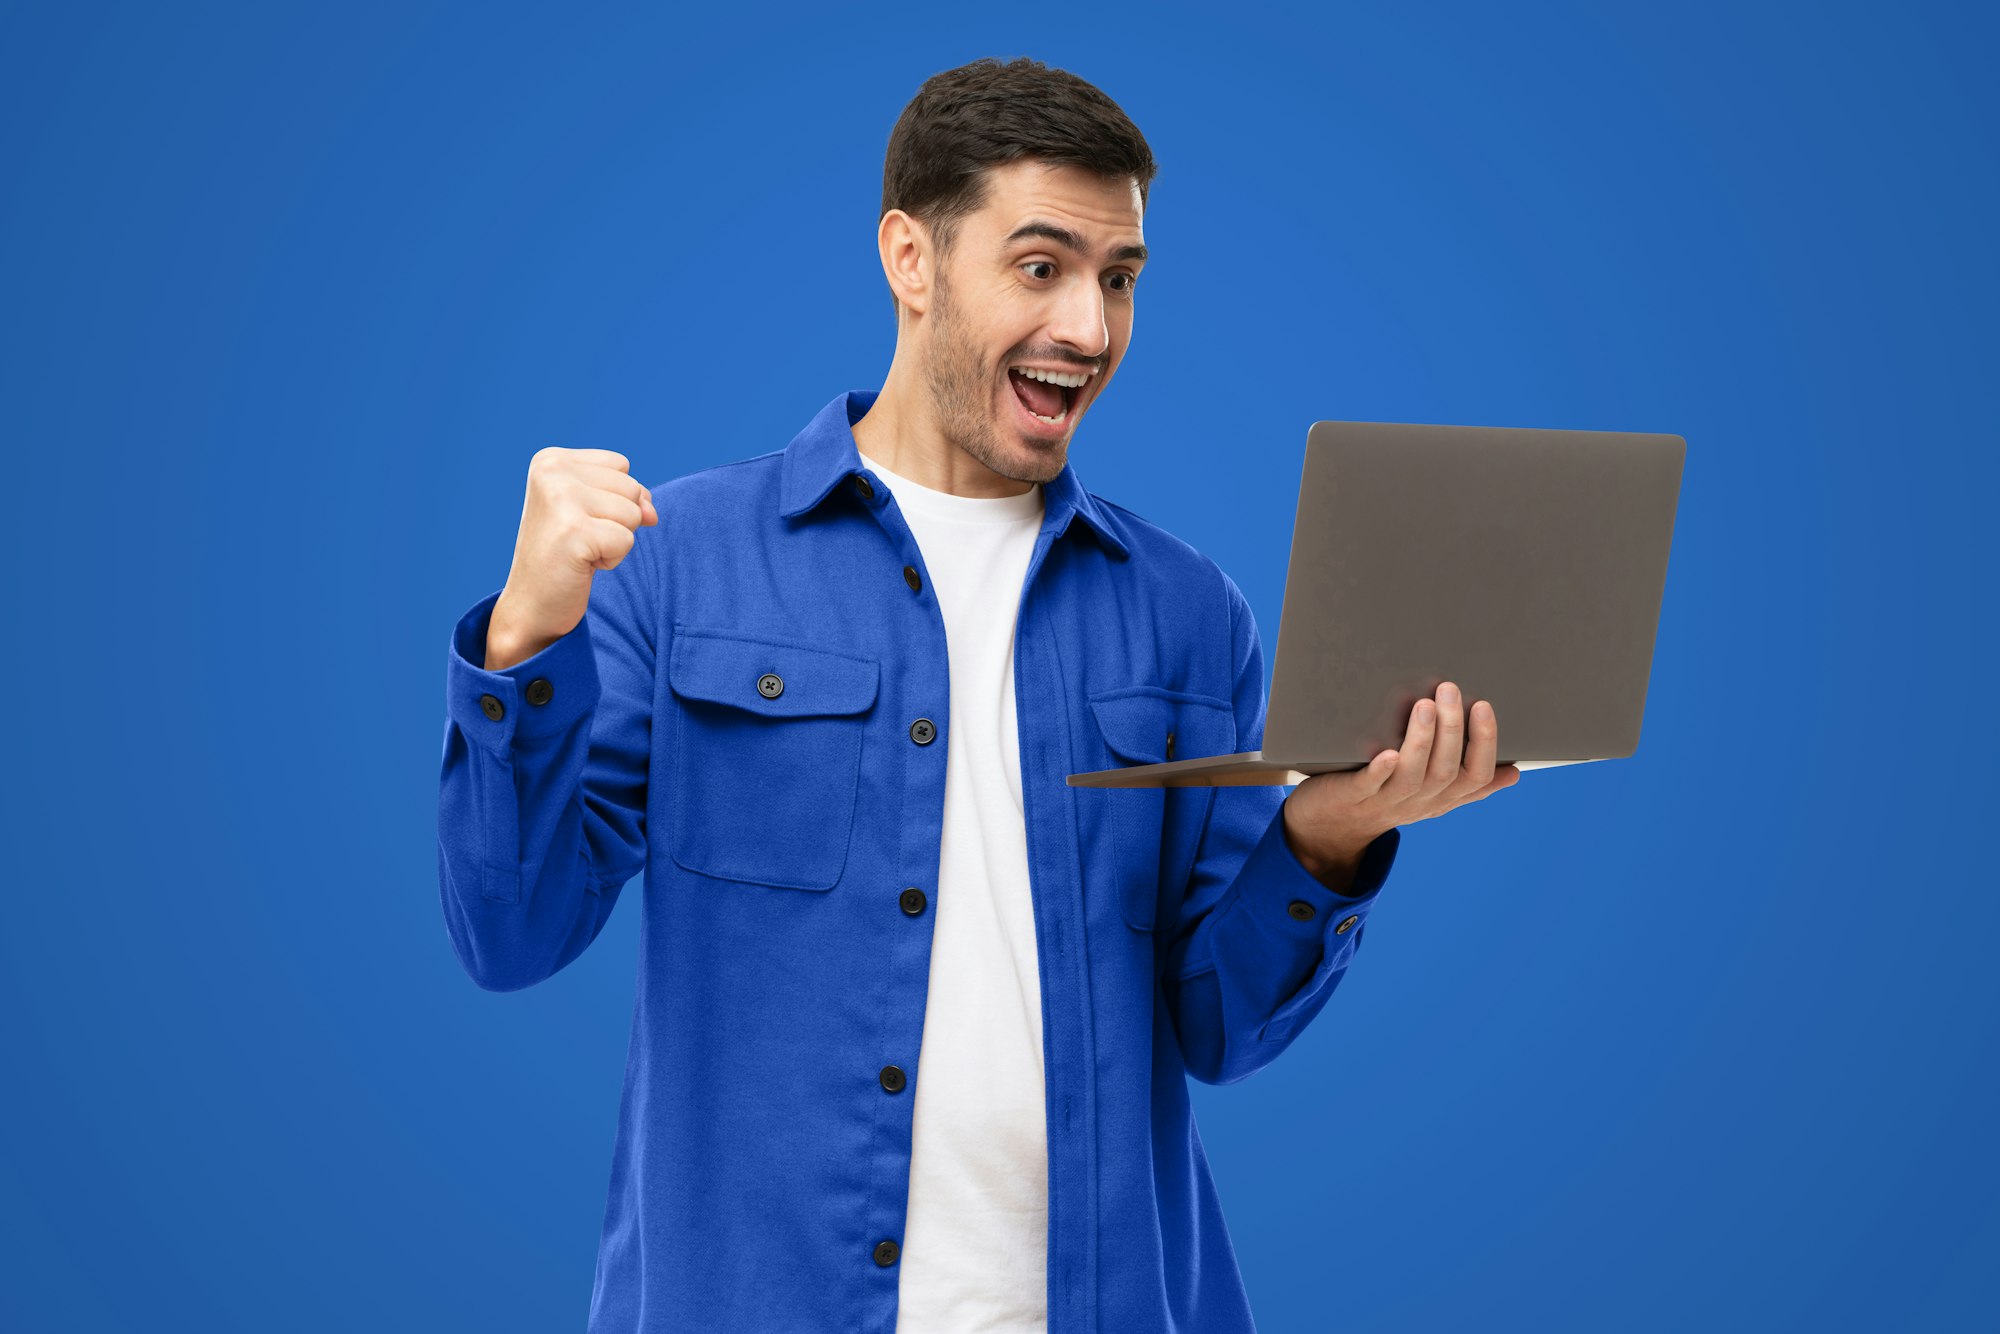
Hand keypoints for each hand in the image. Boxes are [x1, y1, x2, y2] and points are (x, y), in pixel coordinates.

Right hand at [486, 447, 657, 668]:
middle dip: (617, 521)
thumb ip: (628, 496)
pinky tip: (581, 564)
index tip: (577, 520)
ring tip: (581, 550)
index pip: (621, 465)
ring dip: (615, 540)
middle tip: (579, 539)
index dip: (613, 499)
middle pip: (631, 487)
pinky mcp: (573, 531)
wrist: (531, 605)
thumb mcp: (593, 511)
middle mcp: (551, 472)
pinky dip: (611, 559)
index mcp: (551, 459)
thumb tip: (652, 512)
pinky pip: (627, 540)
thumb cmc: (563, 555)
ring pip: (633, 513)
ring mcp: (560, 499)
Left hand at [1281, 681, 1520, 878]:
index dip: (1484, 743)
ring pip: (1413, 775)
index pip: (1475, 776)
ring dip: (1421, 740)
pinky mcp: (1353, 797)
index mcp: (1440, 797)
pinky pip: (1370, 786)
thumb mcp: (1430, 793)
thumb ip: (1466, 783)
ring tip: (1425, 705)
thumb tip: (1513, 773)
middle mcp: (1418, 801)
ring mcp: (1385, 801)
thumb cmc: (1384, 796)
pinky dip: (1381, 770)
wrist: (1330, 827)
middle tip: (1451, 690)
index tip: (1484, 706)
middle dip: (1452, 729)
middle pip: (1445, 771)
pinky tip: (1387, 753)